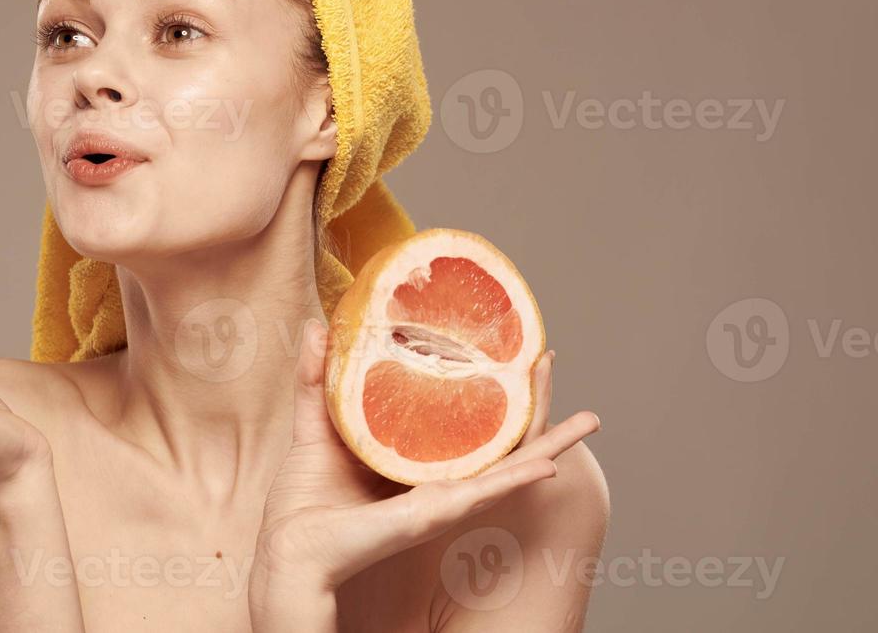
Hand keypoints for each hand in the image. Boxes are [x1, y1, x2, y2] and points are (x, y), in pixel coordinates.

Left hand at [254, 318, 599, 594]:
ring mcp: (439, 499)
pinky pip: (483, 494)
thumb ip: (318, 379)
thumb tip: (319, 326)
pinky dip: (517, 479)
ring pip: (507, 468)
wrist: (290, 552)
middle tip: (563, 377)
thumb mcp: (314, 426)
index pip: (467, 425)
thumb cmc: (303, 504)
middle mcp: (436, 481)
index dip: (495, 396)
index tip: (520, 361)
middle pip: (500, 445)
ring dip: (550, 445)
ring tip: (587, 421)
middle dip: (538, 416)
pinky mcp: (430, 515)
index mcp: (414, 461)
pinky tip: (547, 464)